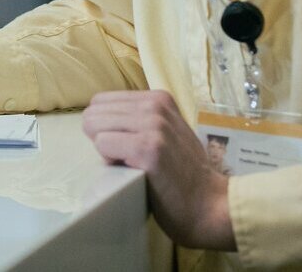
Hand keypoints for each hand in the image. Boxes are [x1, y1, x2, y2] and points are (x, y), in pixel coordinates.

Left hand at [81, 90, 235, 250]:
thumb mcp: (165, 133)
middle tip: (128, 158)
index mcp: (157, 99)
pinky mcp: (148, 147)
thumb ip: (137, 121)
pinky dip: (109, 160)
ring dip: (105, 150)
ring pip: (93, 125)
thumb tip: (94, 120)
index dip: (107, 128)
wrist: (208, 203)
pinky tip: (133, 170)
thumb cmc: (181, 173)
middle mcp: (155, 105)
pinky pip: (102, 144)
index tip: (129, 146)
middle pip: (93, 112)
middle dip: (101, 137)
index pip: (101, 102)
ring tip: (133, 164)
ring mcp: (153, 125)